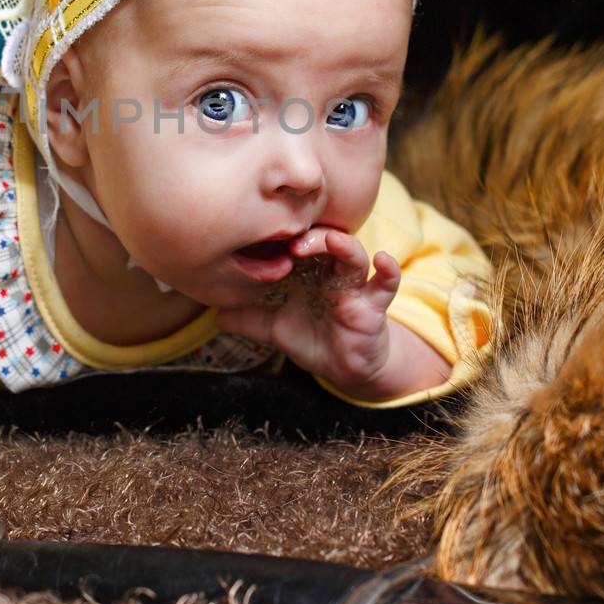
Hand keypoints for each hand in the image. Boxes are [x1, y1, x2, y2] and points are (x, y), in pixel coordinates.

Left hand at [215, 227, 447, 400]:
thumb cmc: (313, 339)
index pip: (297, 243)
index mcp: (308, 272)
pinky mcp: (374, 305)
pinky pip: (386, 284)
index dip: (284, 236)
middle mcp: (331, 272)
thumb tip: (214, 315)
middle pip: (325, 241)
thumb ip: (247, 320)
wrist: (345, 368)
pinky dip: (389, 270)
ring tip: (331, 241)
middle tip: (292, 242)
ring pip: (354, 256)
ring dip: (343, 245)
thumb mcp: (274, 330)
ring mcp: (354, 286)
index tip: (265, 235)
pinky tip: (384, 260)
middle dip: (312, 235)